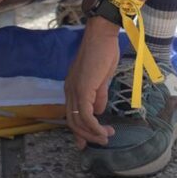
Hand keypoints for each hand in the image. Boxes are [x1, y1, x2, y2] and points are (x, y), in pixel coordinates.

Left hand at [64, 17, 119, 148]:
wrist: (102, 36)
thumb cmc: (103, 53)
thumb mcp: (101, 80)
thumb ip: (98, 95)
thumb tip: (99, 111)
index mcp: (72, 88)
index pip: (72, 114)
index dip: (80, 130)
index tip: (90, 141)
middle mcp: (69, 91)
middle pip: (73, 122)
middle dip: (87, 135)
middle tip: (103, 140)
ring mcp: (74, 90)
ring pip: (78, 121)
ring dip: (93, 133)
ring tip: (107, 136)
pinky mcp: (82, 89)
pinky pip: (85, 115)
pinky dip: (94, 126)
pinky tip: (104, 130)